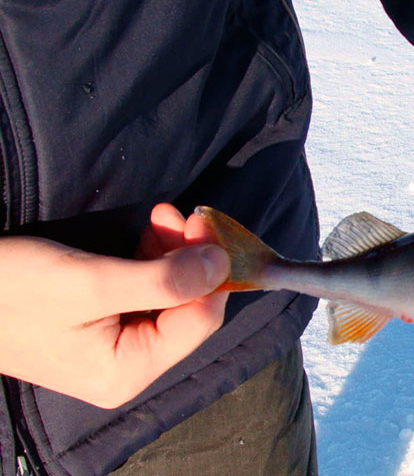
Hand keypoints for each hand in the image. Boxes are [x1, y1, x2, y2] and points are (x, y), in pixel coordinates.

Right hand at [0, 204, 229, 407]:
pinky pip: (146, 291)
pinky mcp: (105, 325)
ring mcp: (117, 346)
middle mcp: (130, 365)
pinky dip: (152, 259)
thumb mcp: (90, 283)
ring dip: (173, 252)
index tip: (206, 223)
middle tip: (181, 213)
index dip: (213, 270)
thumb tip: (223, 264)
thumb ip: (162, 278)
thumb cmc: (12, 291)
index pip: (200, 320)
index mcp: (130, 369)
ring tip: (162, 215)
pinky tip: (149, 231)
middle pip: (188, 307)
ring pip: (170, 294)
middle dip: (192, 257)